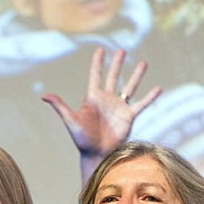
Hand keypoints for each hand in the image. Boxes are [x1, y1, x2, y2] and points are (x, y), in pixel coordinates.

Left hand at [42, 47, 161, 158]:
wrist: (96, 154)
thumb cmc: (81, 139)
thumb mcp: (70, 121)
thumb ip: (60, 106)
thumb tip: (44, 95)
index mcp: (92, 99)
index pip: (95, 76)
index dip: (98, 63)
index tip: (100, 49)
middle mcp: (107, 100)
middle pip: (112, 77)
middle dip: (116, 64)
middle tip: (122, 50)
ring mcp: (119, 107)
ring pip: (129, 87)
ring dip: (136, 75)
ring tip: (143, 63)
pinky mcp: (129, 116)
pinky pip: (142, 104)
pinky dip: (150, 97)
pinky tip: (159, 88)